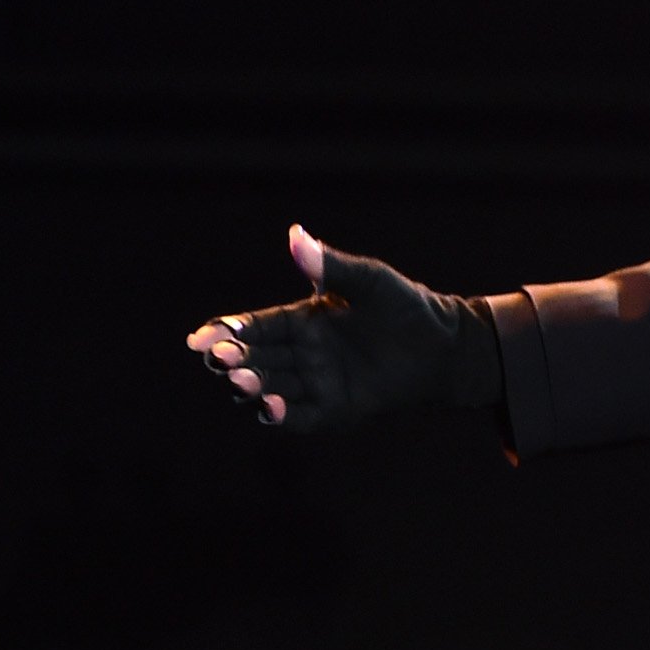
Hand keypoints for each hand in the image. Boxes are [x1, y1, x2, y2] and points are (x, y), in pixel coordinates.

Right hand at [186, 226, 500, 429]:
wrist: (447, 346)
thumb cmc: (407, 307)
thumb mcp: (369, 282)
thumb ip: (330, 266)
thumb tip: (296, 233)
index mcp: (300, 321)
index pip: (252, 328)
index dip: (225, 332)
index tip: (202, 337)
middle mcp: (301, 354)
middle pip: (253, 360)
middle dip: (232, 361)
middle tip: (220, 359)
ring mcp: (316, 383)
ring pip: (269, 388)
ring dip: (252, 387)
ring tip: (242, 381)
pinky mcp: (336, 409)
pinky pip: (302, 416)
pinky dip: (283, 414)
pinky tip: (272, 407)